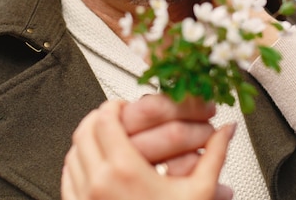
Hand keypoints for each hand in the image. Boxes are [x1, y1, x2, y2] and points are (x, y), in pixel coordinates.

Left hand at [61, 100, 235, 199]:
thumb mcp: (199, 192)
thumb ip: (215, 156)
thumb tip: (227, 132)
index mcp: (125, 170)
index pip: (105, 120)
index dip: (113, 106)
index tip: (123, 105)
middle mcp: (98, 183)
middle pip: (84, 132)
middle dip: (98, 119)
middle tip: (113, 117)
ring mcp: (84, 199)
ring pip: (73, 154)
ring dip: (86, 141)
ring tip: (104, 139)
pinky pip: (68, 179)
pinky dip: (77, 165)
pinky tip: (93, 167)